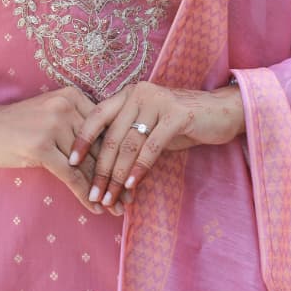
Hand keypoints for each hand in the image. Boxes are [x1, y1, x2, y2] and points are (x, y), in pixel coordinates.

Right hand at [0, 86, 118, 215]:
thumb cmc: (16, 125)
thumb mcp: (50, 116)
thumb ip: (76, 128)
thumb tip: (107, 155)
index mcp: (73, 96)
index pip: (104, 129)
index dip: (120, 155)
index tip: (132, 175)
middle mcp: (66, 106)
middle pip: (99, 147)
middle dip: (116, 176)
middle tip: (130, 198)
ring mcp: (53, 125)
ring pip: (87, 164)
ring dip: (104, 190)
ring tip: (117, 209)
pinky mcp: (41, 146)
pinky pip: (71, 176)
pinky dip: (84, 194)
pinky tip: (94, 209)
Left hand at [68, 81, 244, 207]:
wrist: (220, 112)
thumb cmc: (180, 122)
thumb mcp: (149, 126)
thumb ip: (128, 138)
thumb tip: (103, 168)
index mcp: (127, 94)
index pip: (96, 116)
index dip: (82, 140)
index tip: (70, 164)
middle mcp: (138, 93)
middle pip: (111, 136)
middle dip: (100, 169)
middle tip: (92, 195)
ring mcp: (157, 101)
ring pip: (129, 144)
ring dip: (117, 175)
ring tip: (109, 197)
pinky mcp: (175, 115)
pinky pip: (151, 146)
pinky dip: (140, 168)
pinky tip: (132, 185)